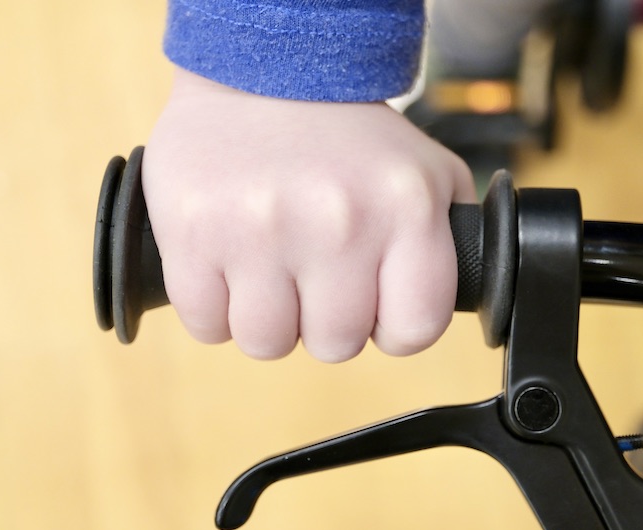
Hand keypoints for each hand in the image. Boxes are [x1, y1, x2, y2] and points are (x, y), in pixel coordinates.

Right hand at [143, 69, 475, 361]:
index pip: (414, 331)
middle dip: (324, 318)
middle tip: (314, 270)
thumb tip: (446, 308)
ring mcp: (261, 229)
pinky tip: (229, 262)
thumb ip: (448, 246)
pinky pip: (207, 324)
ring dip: (268, 318)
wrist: (261, 71)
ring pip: (267, 343)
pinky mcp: (194, 234)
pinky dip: (214, 306)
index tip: (374, 302)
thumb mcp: (429, 176)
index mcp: (406, 208)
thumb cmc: (349, 140)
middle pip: (336, 345)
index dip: (391, 327)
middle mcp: (339, 221)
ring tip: (271, 265)